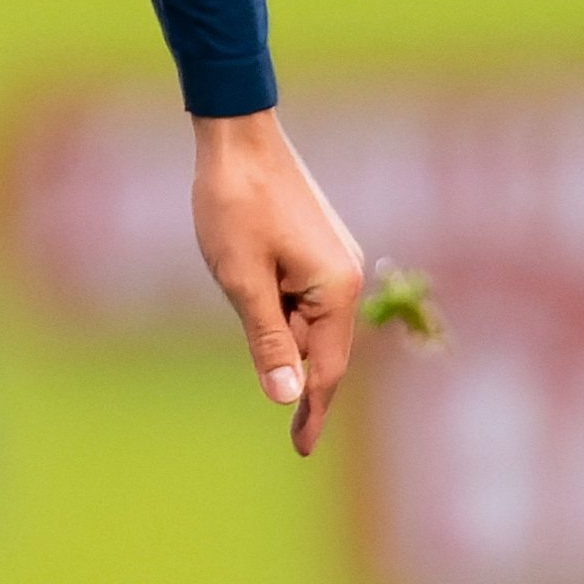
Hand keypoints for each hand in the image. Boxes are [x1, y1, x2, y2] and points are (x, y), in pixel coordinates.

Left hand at [193, 110, 365, 455]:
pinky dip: (274, 299)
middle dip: (283, 355)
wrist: (238, 134)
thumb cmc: (234, 205)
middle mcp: (348, 274)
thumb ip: (267, 341)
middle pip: (317, 345)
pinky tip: (246, 266)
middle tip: (252, 325)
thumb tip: (286, 397)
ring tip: (235, 265)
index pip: (327, 370)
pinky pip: (301, 293)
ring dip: (270, 318)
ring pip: (304, 318)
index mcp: (336, 288)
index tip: (300, 450)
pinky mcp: (321, 246)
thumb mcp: (241, 281)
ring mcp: (337, 258)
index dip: (311, 411)